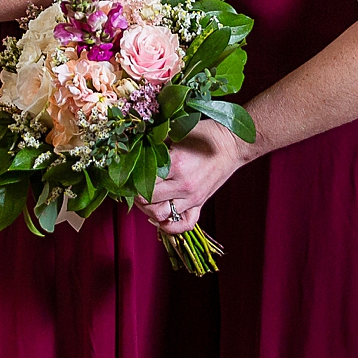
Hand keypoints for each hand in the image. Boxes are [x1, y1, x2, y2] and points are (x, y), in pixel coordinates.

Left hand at [142, 118, 251, 234]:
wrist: (231, 144)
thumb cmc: (203, 134)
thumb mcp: (176, 132)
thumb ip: (154, 142)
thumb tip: (132, 147)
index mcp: (176, 166)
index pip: (143, 182)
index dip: (131, 180)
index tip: (126, 174)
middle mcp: (184, 186)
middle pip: (149, 202)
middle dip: (136, 196)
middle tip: (131, 187)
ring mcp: (193, 198)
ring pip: (162, 216)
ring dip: (148, 210)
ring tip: (144, 199)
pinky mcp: (200, 204)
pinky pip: (184, 225)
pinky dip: (170, 226)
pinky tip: (160, 216)